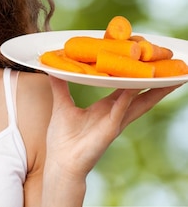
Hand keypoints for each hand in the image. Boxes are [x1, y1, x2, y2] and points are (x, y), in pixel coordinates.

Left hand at [46, 76, 178, 179]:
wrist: (61, 162)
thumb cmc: (63, 138)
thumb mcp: (61, 105)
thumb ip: (60, 86)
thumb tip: (53, 68)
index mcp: (106, 108)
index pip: (126, 89)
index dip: (137, 77)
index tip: (147, 63)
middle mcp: (114, 114)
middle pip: (140, 96)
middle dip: (156, 84)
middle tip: (172, 70)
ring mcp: (114, 123)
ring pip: (137, 103)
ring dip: (152, 91)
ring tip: (166, 78)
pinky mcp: (109, 131)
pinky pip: (119, 113)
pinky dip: (126, 101)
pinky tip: (132, 89)